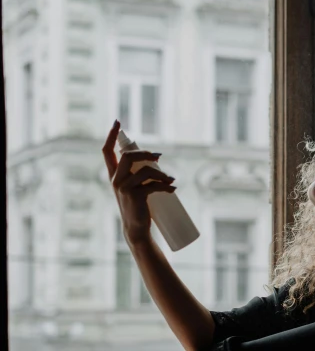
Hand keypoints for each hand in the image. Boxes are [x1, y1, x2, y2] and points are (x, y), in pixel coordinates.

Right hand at [102, 119, 176, 244]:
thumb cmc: (137, 207)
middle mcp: (115, 180)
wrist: (136, 228)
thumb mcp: (133, 188)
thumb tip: (156, 159)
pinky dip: (166, 186)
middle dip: (145, 153)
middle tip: (159, 157)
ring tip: (171, 180)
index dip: (111, 135)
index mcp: (113, 176)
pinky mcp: (134, 196)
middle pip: (127, 156)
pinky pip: (152, 185)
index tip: (117, 122)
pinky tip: (173, 189)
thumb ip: (138, 174)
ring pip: (144, 170)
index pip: (106, 151)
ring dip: (161, 174)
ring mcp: (123, 188)